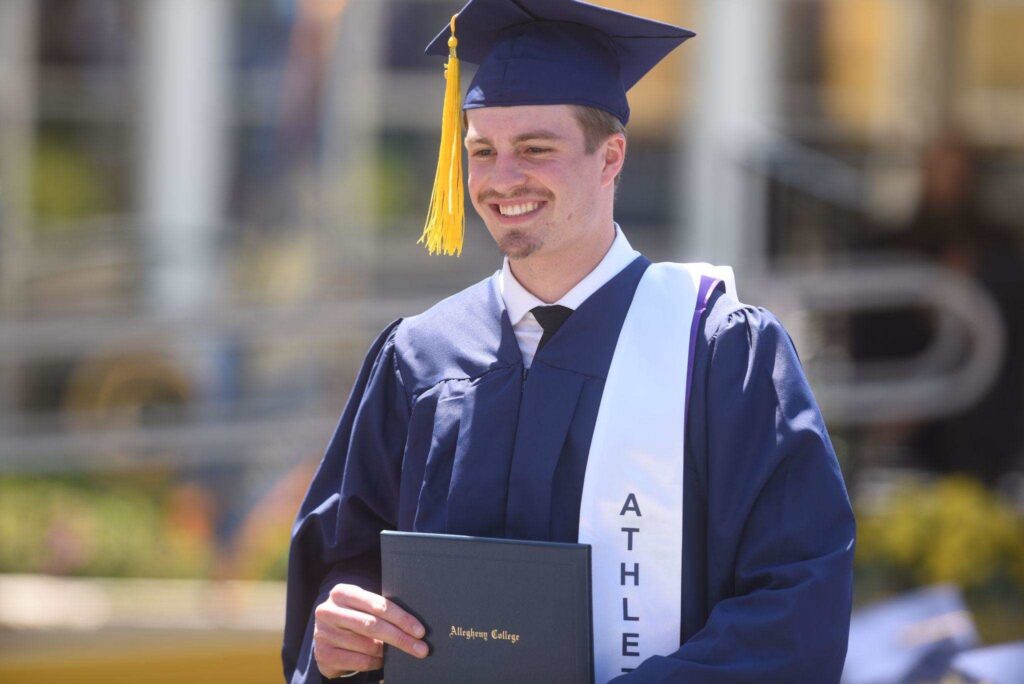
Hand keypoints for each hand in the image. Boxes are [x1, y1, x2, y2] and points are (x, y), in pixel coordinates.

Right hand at [313, 583, 428, 677]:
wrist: (324, 634)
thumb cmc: (353, 616)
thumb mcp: (362, 606)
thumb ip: (381, 610)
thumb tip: (414, 626)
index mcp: (343, 592)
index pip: (378, 605)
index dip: (401, 618)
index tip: (420, 631)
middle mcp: (329, 611)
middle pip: (373, 625)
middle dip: (401, 638)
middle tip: (421, 649)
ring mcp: (323, 633)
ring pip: (368, 646)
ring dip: (386, 652)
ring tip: (393, 652)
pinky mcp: (323, 654)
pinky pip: (359, 661)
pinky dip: (375, 663)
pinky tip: (380, 660)